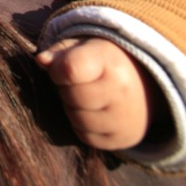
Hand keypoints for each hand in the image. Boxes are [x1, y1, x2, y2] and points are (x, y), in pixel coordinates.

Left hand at [36, 37, 164, 149]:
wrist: (144, 86)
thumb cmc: (104, 62)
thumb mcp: (84, 47)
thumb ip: (60, 52)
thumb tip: (41, 60)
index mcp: (110, 61)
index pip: (71, 69)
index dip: (58, 70)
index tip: (62, 68)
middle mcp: (122, 91)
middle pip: (71, 96)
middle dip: (66, 89)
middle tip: (78, 82)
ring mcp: (124, 118)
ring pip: (76, 119)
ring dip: (73, 108)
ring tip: (86, 95)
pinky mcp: (122, 139)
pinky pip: (85, 136)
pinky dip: (82, 125)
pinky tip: (94, 111)